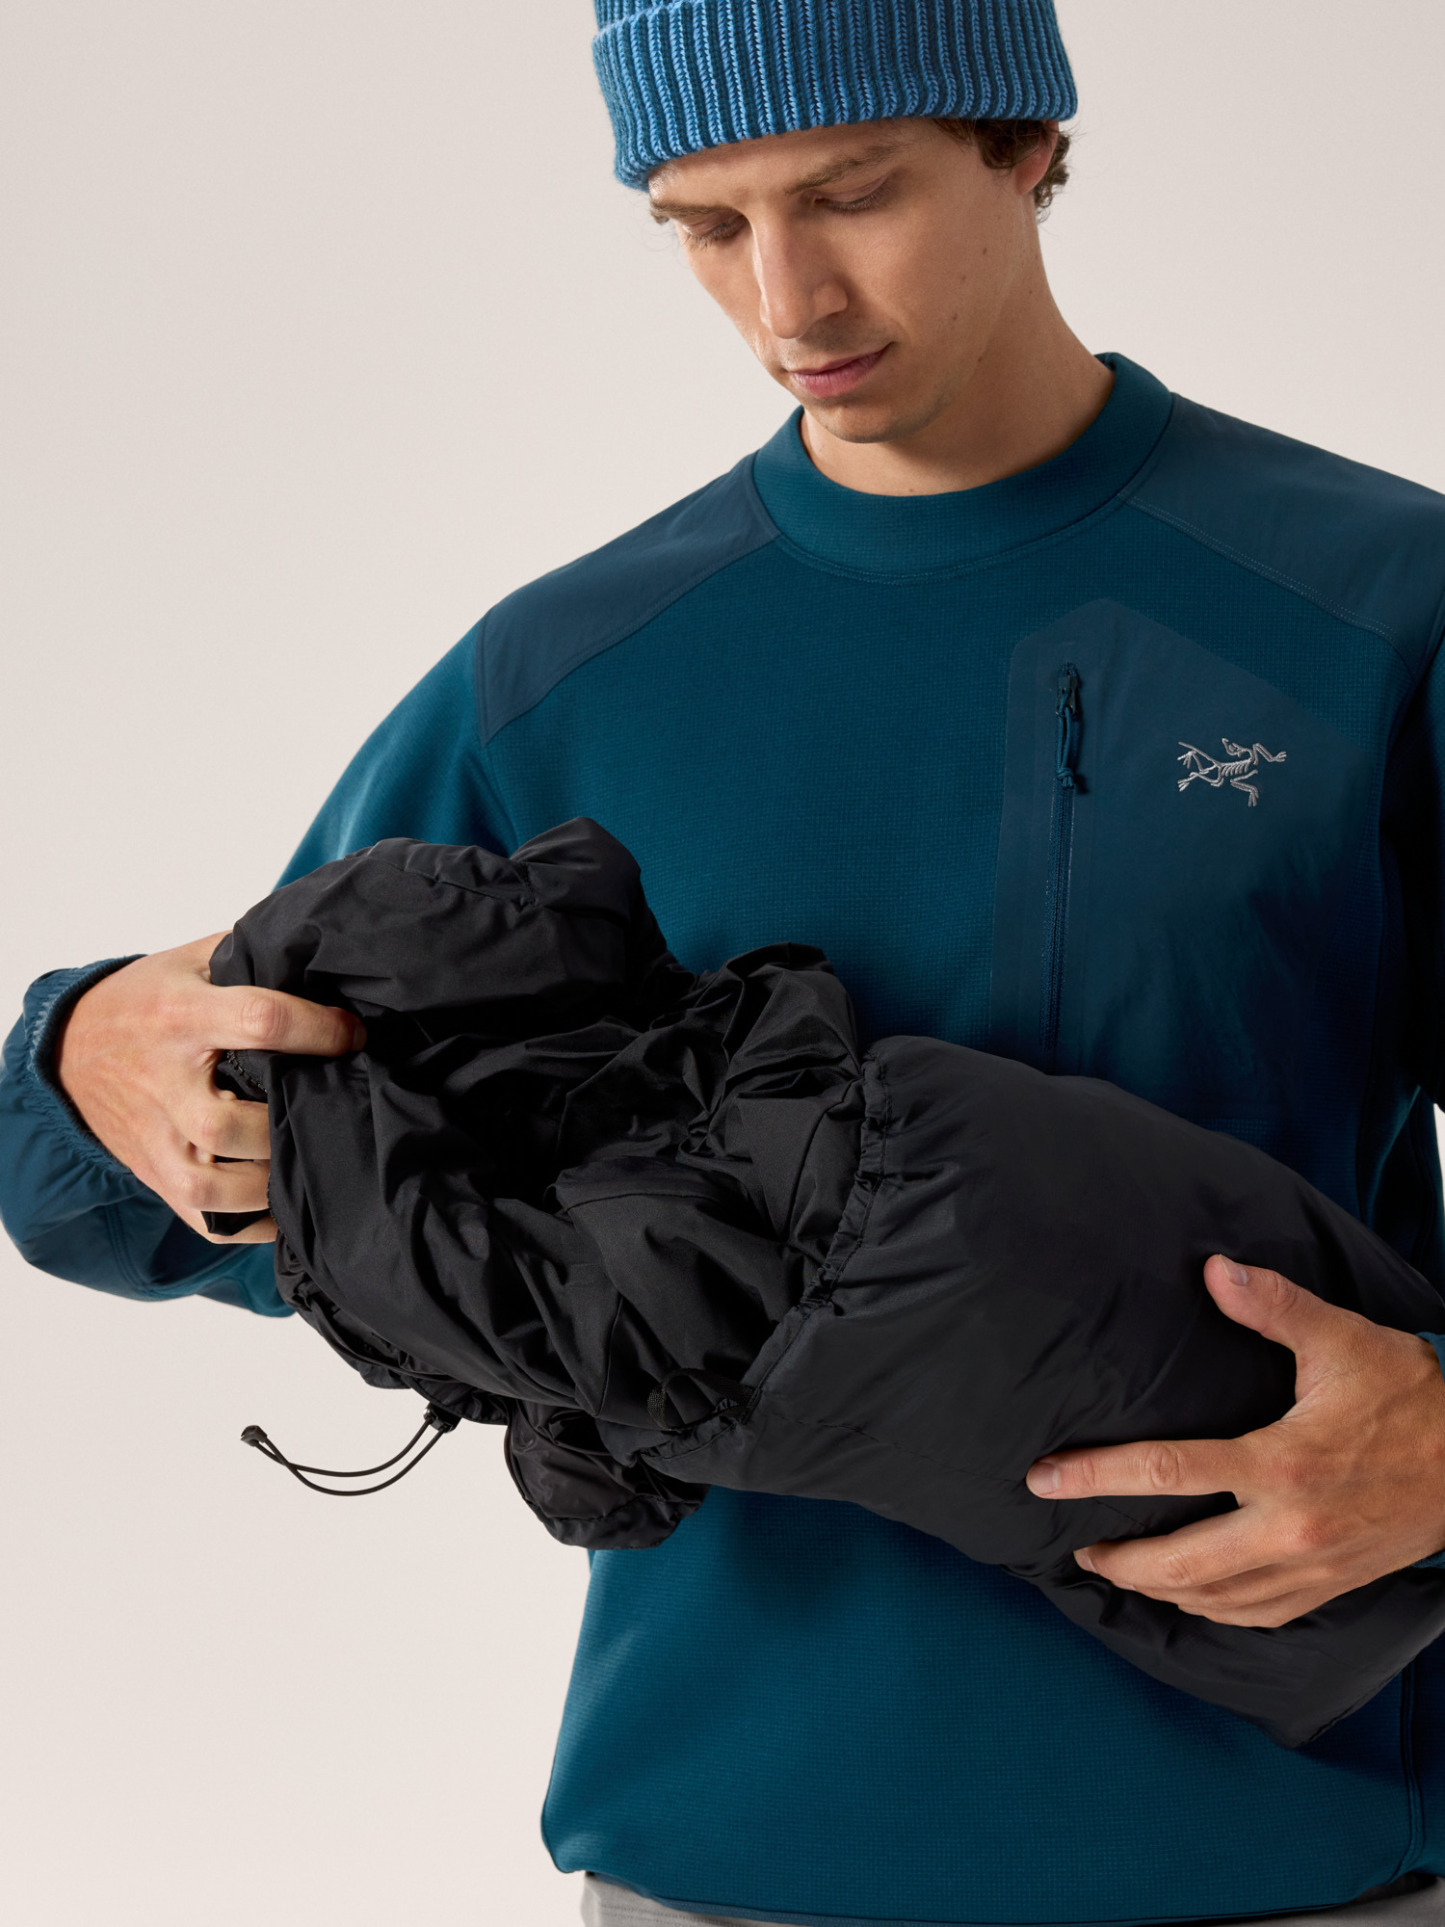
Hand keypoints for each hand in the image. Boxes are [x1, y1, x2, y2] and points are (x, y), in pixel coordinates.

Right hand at [55, 934, 364, 1244]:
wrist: (69, 1050)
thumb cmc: (146, 1001)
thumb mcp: (193, 961)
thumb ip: (253, 959)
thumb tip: (326, 963)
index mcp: (181, 1016)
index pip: (258, 1022)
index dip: (317, 1030)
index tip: (353, 1035)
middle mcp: (165, 1083)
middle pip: (226, 1123)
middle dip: (285, 1124)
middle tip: (325, 1109)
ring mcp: (155, 1137)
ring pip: (212, 1184)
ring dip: (268, 1183)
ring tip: (305, 1158)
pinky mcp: (154, 1174)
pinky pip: (203, 1218)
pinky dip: (249, 1222)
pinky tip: (283, 1204)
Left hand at [1024, 1256, 1444, 1625]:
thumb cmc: (1410, 1395)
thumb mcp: (1343, 1339)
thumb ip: (1273, 1305)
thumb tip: (1213, 1268)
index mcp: (1283, 1463)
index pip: (1167, 1471)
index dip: (1096, 1475)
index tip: (1045, 1477)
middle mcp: (1290, 1528)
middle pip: (1179, 1562)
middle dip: (1117, 1558)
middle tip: (1074, 1544)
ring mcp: (1311, 1568)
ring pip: (1213, 1599)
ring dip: (1157, 1588)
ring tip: (1116, 1566)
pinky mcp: (1331, 1587)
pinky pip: (1256, 1614)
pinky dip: (1211, 1609)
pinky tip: (1188, 1594)